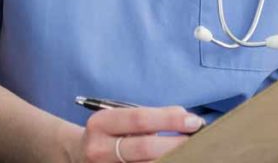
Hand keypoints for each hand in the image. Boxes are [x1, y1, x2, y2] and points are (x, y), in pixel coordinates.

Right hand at [77, 106, 203, 162]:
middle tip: (198, 140)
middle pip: (145, 147)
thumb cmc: (110, 134)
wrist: (79, 156)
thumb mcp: (118, 120)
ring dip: (173, 159)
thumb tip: (187, 119)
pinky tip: (175, 162)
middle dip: (176, 143)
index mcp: (100, 124)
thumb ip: (147, 119)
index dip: (169, 119)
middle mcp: (99, 149)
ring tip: (191, 153)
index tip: (193, 120)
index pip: (139, 118)